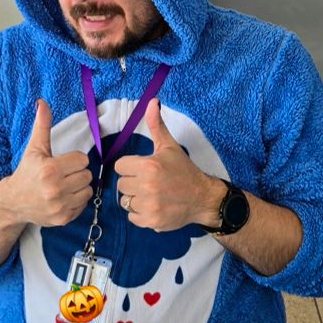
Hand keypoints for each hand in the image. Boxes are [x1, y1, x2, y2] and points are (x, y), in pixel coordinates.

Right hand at [0, 100, 92, 226]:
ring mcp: (60, 206)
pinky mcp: (63, 218)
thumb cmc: (27, 172)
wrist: (14, 202)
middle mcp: (55, 189)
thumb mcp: (34, 149)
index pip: (82, 160)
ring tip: (66, 185)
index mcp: (50, 169)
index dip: (74, 160)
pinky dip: (77, 201)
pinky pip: (84, 205)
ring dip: (80, 187)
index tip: (64, 162)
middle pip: (87, 175)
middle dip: (78, 173)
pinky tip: (64, 197)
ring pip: (88, 191)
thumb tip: (42, 102)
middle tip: (65, 174)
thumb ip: (42, 125)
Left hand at [114, 100, 224, 231]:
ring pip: (126, 201)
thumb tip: (152, 101)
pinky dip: (140, 214)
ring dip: (136, 199)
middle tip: (149, 182)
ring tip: (151, 195)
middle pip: (121, 185)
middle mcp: (147, 186)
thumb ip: (157, 125)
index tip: (142, 169)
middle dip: (133, 183)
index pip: (120, 167)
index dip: (130, 167)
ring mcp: (149, 205)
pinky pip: (132, 217)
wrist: (202, 197)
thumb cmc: (184, 171)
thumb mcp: (169, 147)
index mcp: (148, 166)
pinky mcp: (152, 221)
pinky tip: (153, 206)